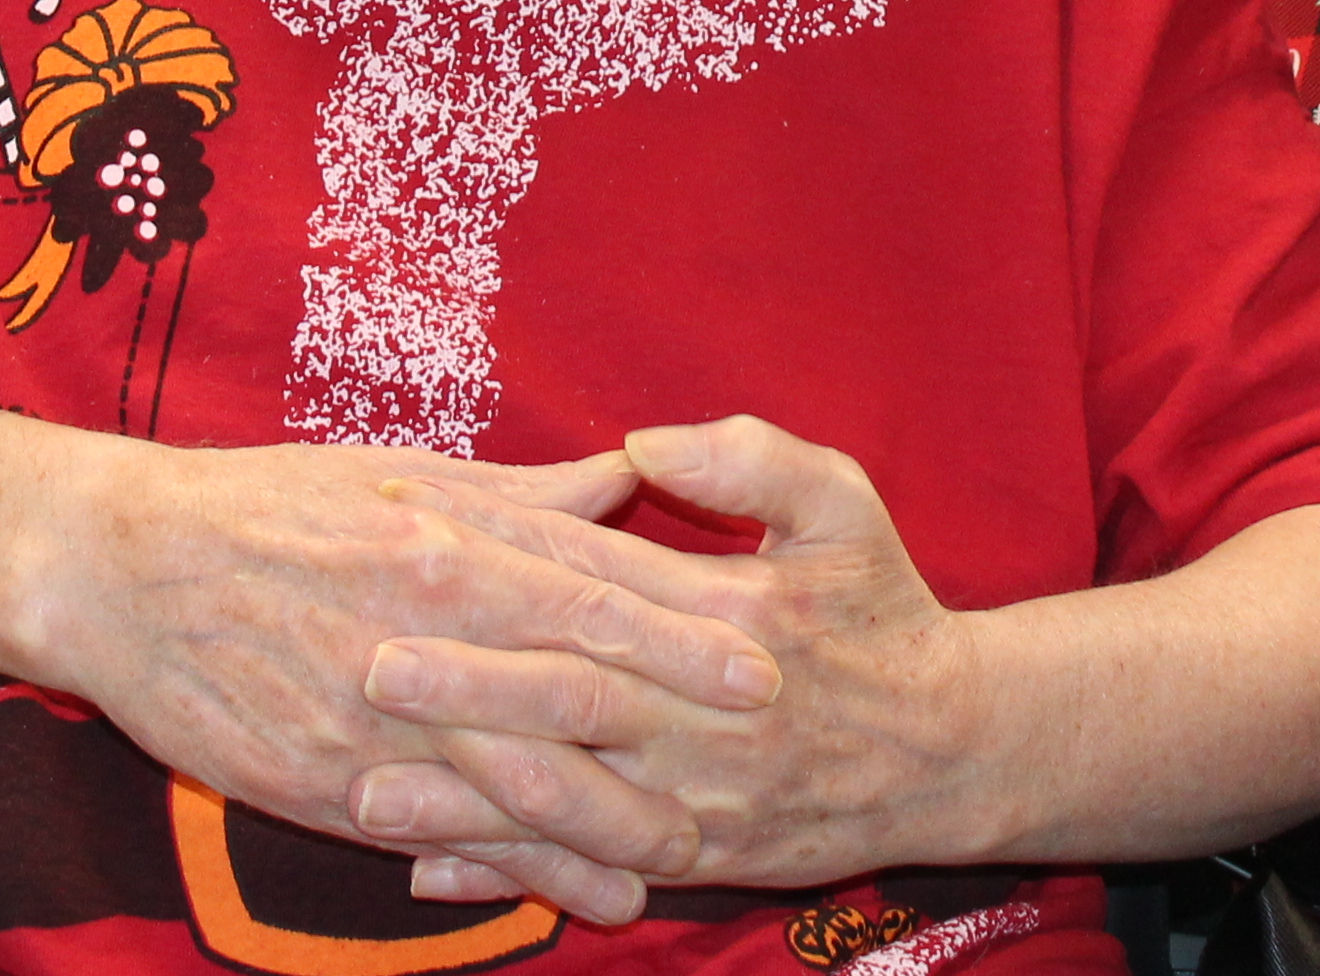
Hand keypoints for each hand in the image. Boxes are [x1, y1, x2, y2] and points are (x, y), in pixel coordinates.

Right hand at [0, 420, 776, 920]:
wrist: (120, 569)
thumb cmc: (266, 508)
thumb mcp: (398, 477)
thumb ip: (518, 496)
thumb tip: (623, 481)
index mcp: (440, 546)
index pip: (587, 594)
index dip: (682, 633)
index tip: (764, 656)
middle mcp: (419, 634)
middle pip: (570, 696)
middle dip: (672, 735)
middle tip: (763, 760)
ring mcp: (374, 719)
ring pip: (513, 783)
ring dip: (608, 825)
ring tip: (688, 857)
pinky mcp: (330, 785)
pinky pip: (441, 838)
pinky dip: (514, 869)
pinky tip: (574, 892)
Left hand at [346, 416, 979, 909]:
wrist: (954, 750)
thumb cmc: (883, 611)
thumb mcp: (843, 506)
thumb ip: (752, 460)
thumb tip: (642, 444)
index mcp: (730, 613)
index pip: (592, 575)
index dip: (497, 551)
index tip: (406, 528)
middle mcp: (706, 710)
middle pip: (569, 694)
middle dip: (464, 683)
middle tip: (365, 663)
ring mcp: (700, 795)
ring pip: (568, 799)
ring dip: (465, 798)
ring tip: (366, 787)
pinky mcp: (698, 858)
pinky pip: (592, 870)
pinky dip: (512, 875)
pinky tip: (431, 874)